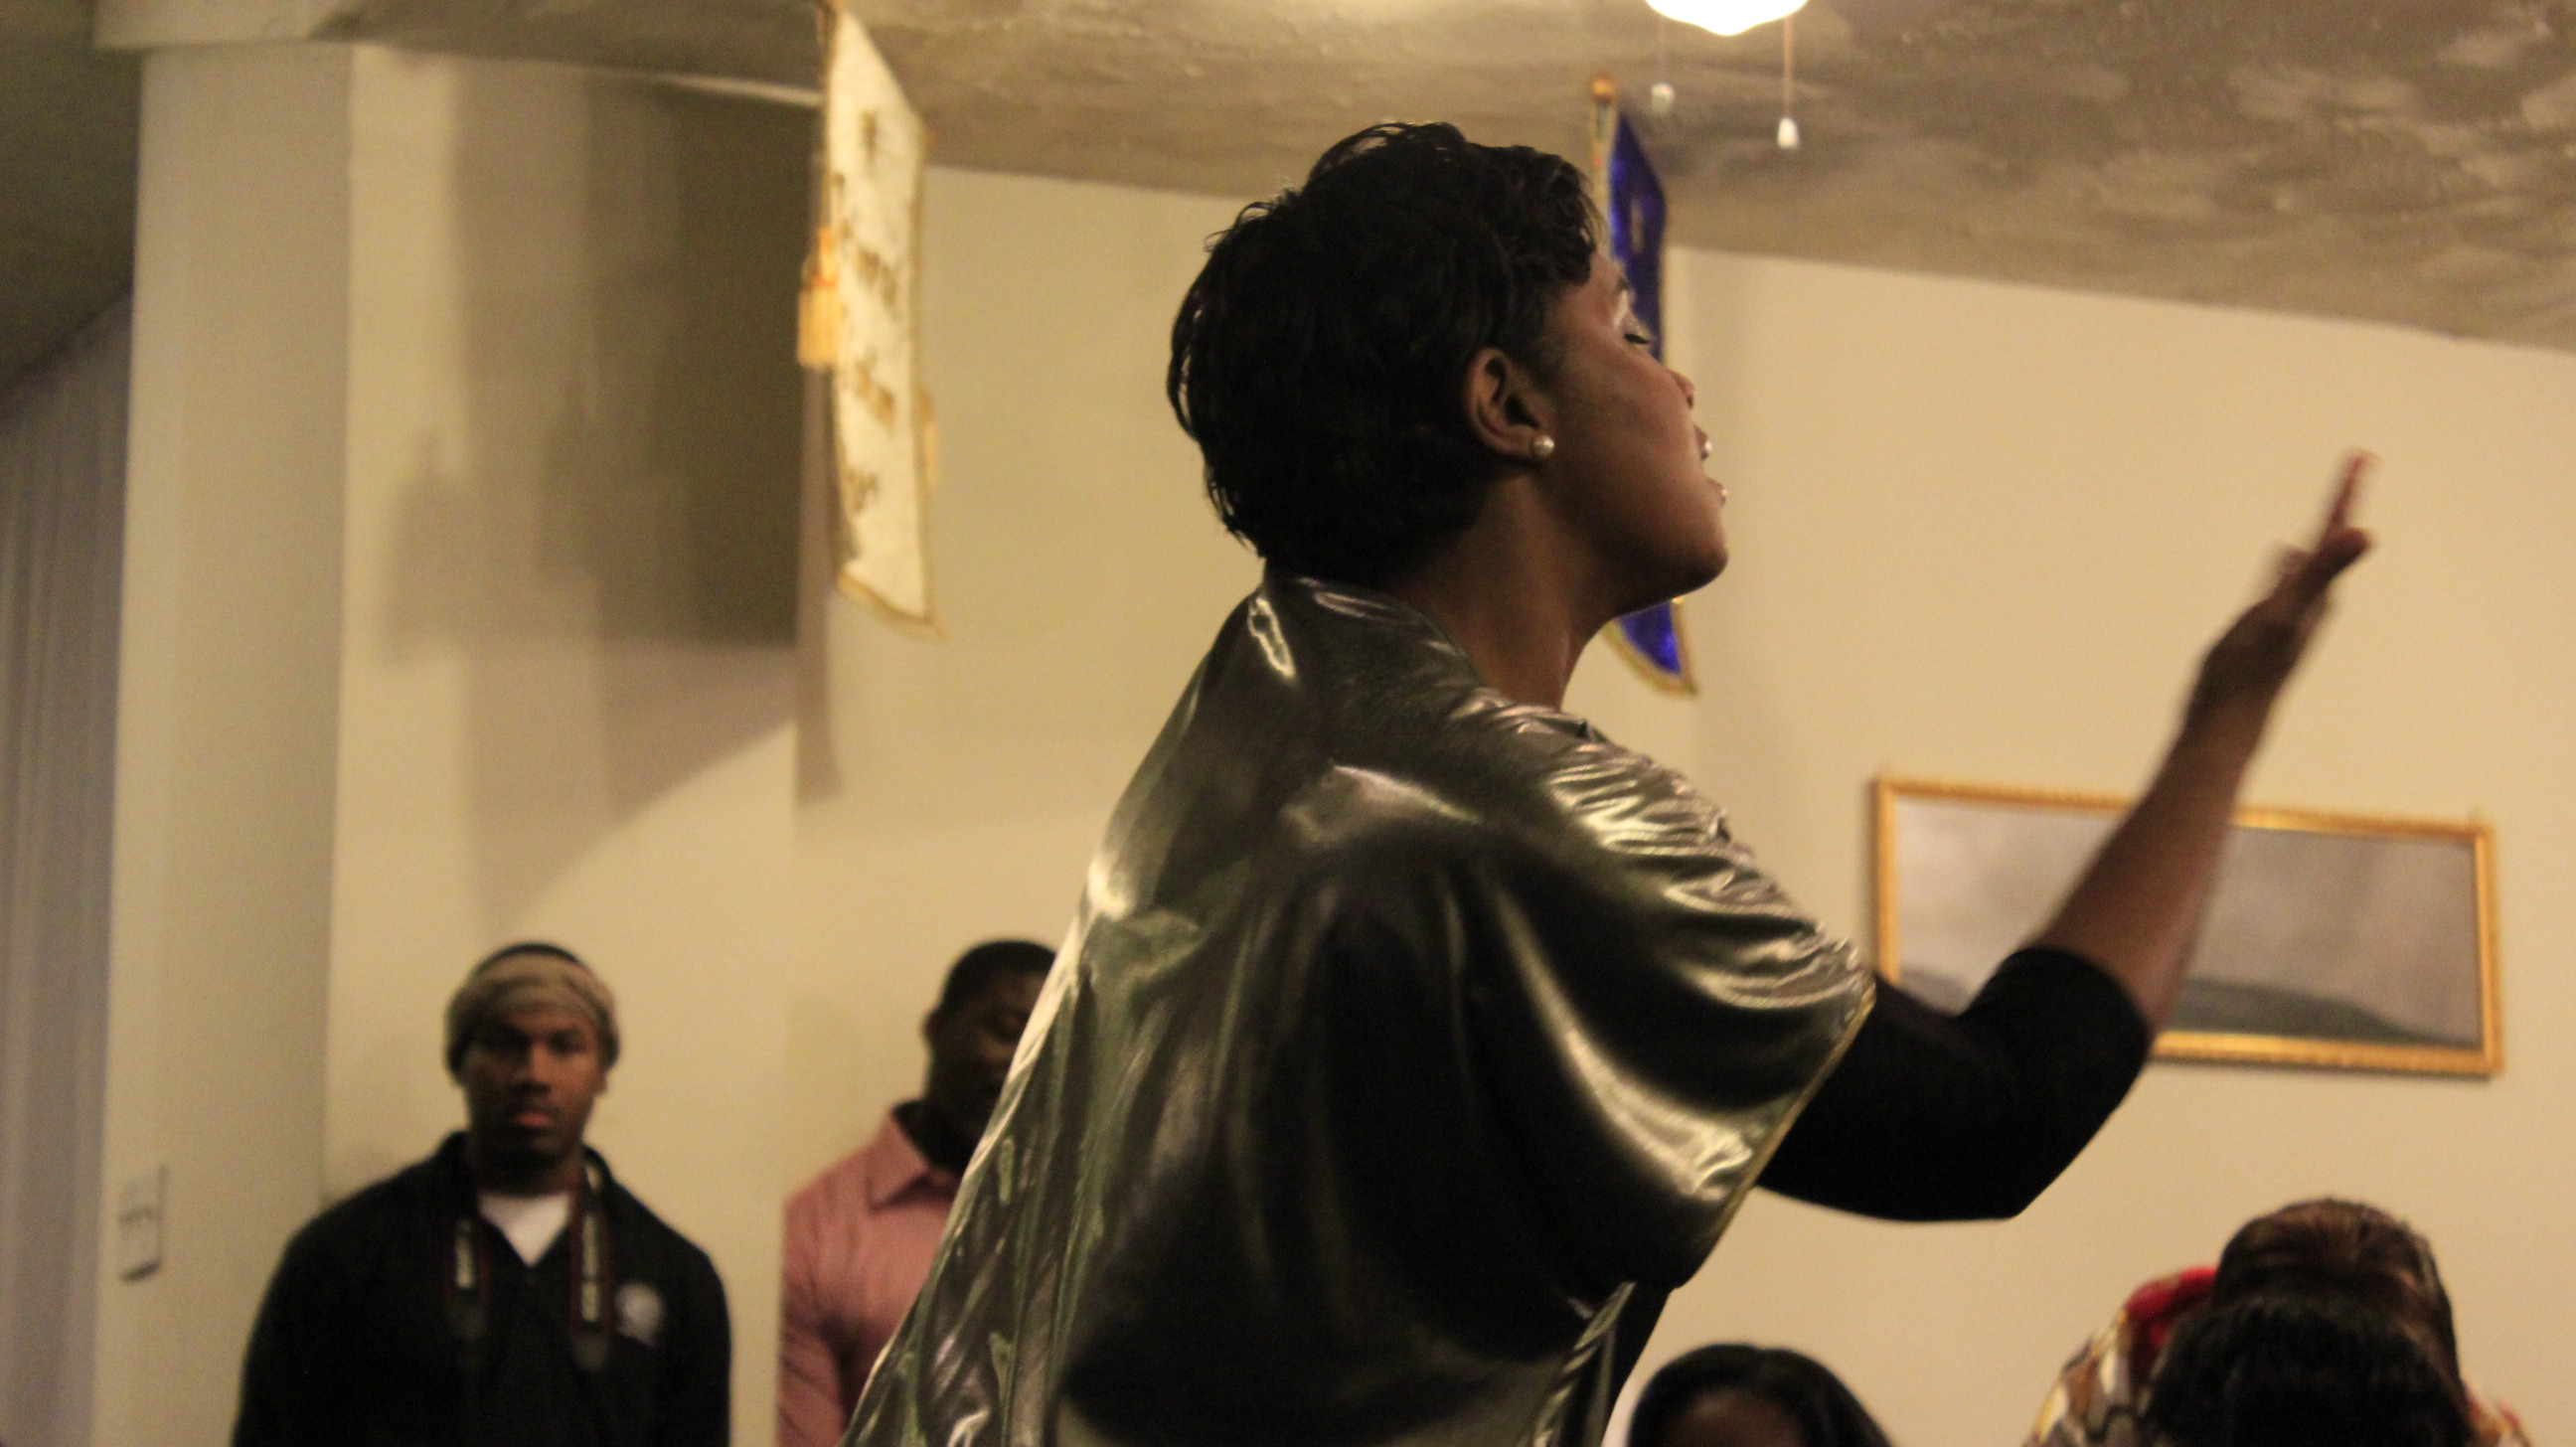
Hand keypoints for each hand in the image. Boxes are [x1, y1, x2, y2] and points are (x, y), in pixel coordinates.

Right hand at [2185, 452, 2373, 730]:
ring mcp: (2286, 615)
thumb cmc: (2249, 673)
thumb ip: (2322, 573)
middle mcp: (2308, 602)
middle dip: (2340, 507)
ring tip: (2323, 514)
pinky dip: (2284, 565)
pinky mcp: (2261, 628)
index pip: (2335, 533)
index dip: (2348, 493)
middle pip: (2329, 544)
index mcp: (2314, 593)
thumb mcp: (2285, 614)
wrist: (2224, 724)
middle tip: (2354, 471)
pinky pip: (2281, 583)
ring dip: (2316, 537)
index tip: (2362, 455)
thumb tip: (2368, 535)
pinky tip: (2279, 560)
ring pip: (2308, 565)